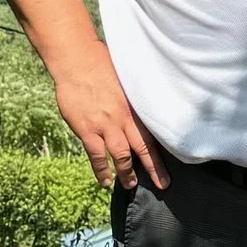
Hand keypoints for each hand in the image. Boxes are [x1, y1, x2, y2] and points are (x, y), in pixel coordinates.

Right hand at [51, 56, 169, 191]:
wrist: (77, 61)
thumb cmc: (102, 65)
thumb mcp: (126, 80)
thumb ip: (135, 98)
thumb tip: (147, 106)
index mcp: (134, 107)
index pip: (152, 135)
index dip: (161, 154)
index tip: (169, 168)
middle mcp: (122, 118)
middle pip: (142, 149)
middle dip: (153, 169)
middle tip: (162, 185)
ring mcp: (104, 125)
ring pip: (120, 155)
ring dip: (127, 173)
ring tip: (131, 185)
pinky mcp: (86, 129)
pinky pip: (96, 154)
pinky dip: (101, 170)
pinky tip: (105, 181)